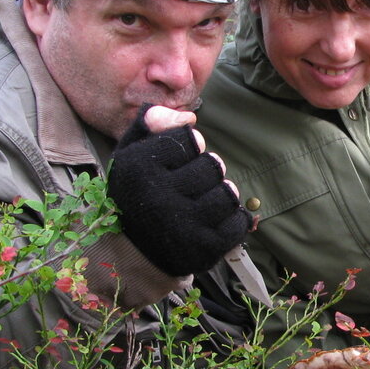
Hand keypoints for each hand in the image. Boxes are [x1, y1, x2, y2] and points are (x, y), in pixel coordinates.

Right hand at [107, 104, 250, 275]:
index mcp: (138, 168)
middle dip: (206, 171)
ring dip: (220, 194)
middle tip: (192, 184)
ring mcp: (183, 226)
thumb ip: (152, 123)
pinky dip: (231, 219)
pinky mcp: (204, 249)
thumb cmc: (137, 194)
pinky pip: (238, 221)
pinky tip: (213, 220)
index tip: (177, 162)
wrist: (132, 252)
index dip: (188, 148)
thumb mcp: (131, 153)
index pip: (189, 138)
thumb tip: (189, 117)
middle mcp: (159, 197)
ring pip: (228, 192)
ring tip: (203, 201)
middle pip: (212, 165)